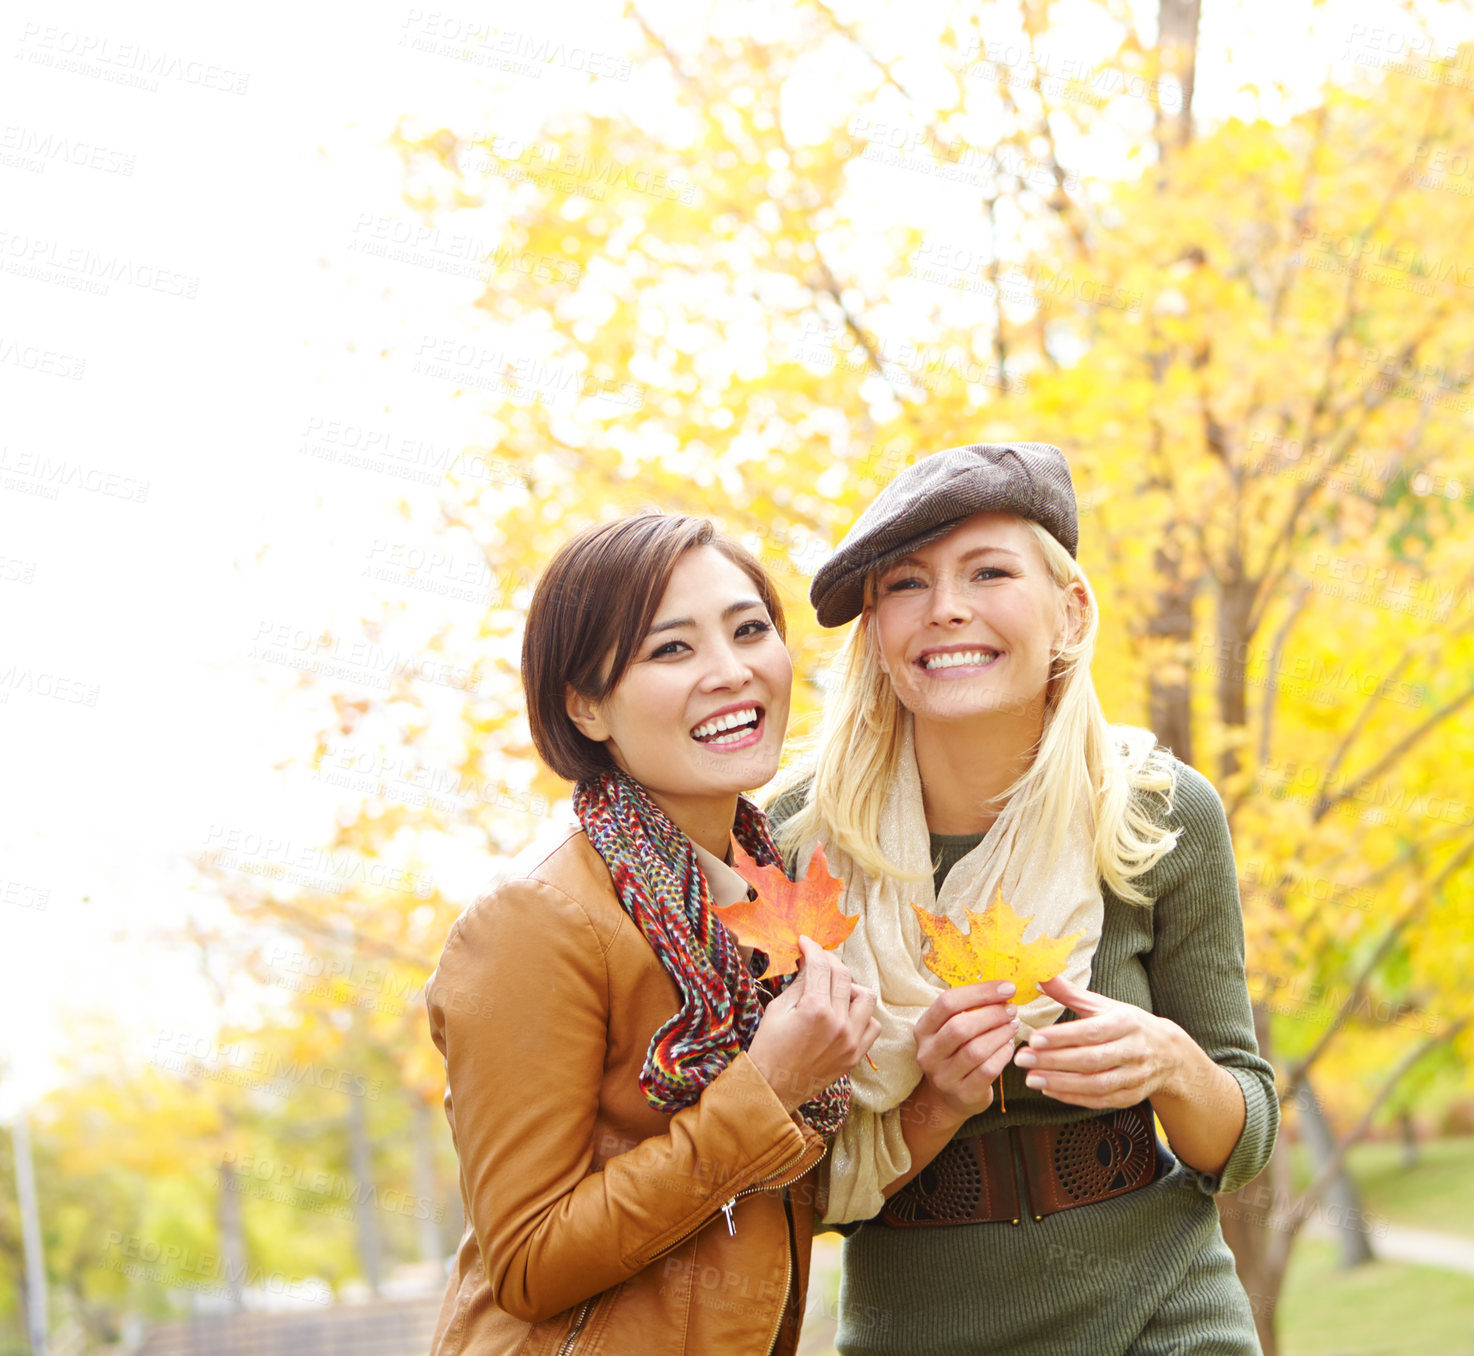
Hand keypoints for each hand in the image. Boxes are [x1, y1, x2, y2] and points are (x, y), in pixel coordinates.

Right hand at [747, 936, 879, 1111]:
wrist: (772, 1088)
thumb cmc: (768, 1047)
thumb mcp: (778, 1009)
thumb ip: (798, 983)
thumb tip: (809, 962)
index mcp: (815, 1009)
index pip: (820, 965)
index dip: (812, 948)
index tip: (806, 942)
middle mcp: (838, 1023)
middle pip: (844, 975)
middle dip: (829, 961)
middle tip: (817, 960)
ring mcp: (851, 1040)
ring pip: (866, 997)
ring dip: (850, 987)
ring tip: (833, 991)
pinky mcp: (856, 1055)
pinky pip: (872, 1025)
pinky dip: (861, 1015)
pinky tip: (845, 1015)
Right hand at [912, 981, 1019, 1124]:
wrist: (949, 1097)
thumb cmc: (956, 1052)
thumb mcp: (950, 1029)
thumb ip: (968, 1009)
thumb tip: (1003, 988)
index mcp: (923, 1029)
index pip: (947, 1003)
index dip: (980, 992)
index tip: (1007, 988)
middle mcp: (928, 1053)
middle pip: (960, 1027)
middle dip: (991, 1014)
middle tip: (1011, 1009)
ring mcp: (943, 1077)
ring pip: (975, 1050)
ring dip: (1000, 1033)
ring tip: (1013, 1025)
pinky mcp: (963, 1094)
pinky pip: (988, 1070)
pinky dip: (1003, 1054)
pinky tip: (1009, 1046)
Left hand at [1012, 974, 1186, 1109]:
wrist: (1169, 1053)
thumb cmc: (1128, 1024)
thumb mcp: (1103, 1005)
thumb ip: (1071, 993)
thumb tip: (1041, 974)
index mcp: (1125, 1023)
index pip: (1091, 1032)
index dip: (1062, 1037)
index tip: (1034, 1038)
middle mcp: (1132, 1051)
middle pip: (1091, 1060)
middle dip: (1054, 1061)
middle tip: (1022, 1059)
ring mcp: (1133, 1077)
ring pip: (1095, 1084)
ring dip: (1060, 1083)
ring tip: (1031, 1078)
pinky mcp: (1130, 1097)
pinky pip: (1099, 1100)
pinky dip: (1073, 1097)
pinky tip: (1049, 1090)